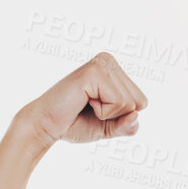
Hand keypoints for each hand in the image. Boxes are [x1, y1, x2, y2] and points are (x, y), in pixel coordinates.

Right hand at [13, 52, 148, 145]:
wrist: (46, 126)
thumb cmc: (74, 123)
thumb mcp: (109, 127)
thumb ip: (127, 125)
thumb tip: (136, 115)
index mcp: (113, 69)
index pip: (141, 102)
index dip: (121, 116)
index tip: (96, 110)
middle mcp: (109, 61)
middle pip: (139, 102)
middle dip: (116, 115)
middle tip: (89, 108)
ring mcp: (102, 64)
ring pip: (130, 103)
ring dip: (108, 114)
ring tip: (85, 104)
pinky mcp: (94, 72)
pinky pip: (119, 102)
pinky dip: (102, 112)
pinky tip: (83, 102)